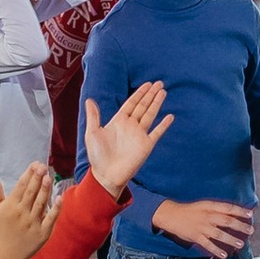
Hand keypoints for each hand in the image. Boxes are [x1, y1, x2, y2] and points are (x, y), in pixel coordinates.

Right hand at [0, 161, 58, 258]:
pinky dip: (55, 209)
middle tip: (43, 166)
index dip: (28, 174)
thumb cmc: (0, 229)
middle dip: (37, 179)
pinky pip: (50, 219)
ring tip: (49, 177)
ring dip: (45, 190)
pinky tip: (60, 198)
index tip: (35, 164)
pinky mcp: (42, 233)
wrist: (5, 254)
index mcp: (10, 206)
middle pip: (31, 193)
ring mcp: (32, 223)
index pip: (21, 187)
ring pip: (40, 203)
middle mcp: (21, 214)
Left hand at [80, 80, 170, 196]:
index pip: (132, 103)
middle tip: (159, 83)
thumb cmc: (98, 156)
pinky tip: (170, 116)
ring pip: (150, 115)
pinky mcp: (146, 145)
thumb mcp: (93, 133)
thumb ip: (94, 116)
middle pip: (143, 106)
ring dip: (157, 103)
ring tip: (163, 92)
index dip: (139, 93)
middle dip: (151, 94)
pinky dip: (164, 125)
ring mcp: (139, 135)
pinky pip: (157, 132)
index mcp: (118, 121)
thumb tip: (89, 100)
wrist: (106, 175)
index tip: (147, 84)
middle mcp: (130, 126)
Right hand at [149, 194, 252, 258]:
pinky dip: (216, 250)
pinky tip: (224, 255)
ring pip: (219, 234)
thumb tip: (232, 213)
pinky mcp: (195, 236)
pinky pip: (208, 244)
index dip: (240, 211)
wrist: (171, 214)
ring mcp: (201, 227)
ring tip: (240, 244)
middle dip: (240, 226)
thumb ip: (217, 209)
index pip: (228, 208)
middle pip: (227, 221)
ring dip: (231, 239)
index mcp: (209, 206)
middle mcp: (207, 216)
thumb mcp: (203, 205)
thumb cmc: (189, 210)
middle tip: (250, 230)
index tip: (250, 214)